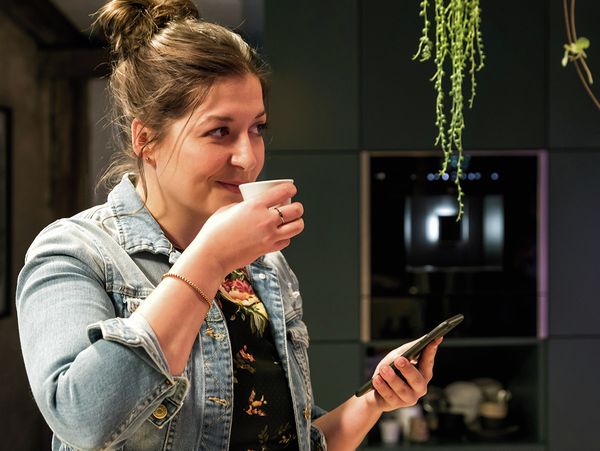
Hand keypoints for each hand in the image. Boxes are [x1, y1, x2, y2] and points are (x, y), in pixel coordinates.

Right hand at [189, 182, 303, 274]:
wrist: (212, 254)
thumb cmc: (215, 232)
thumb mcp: (228, 209)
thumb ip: (245, 205)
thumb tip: (253, 205)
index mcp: (255, 205)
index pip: (283, 192)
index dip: (291, 189)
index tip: (291, 189)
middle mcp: (266, 219)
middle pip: (296, 210)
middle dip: (297, 207)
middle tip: (293, 207)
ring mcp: (269, 235)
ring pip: (297, 227)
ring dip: (297, 222)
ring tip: (291, 221)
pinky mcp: (268, 249)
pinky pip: (287, 241)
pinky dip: (286, 237)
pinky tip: (279, 234)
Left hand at [366, 337, 441, 411]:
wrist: (375, 389)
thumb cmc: (391, 369)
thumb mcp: (398, 355)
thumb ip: (410, 348)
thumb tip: (424, 339)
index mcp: (423, 374)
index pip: (428, 362)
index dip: (431, 352)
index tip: (433, 340)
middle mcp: (419, 388)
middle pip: (417, 380)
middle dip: (408, 370)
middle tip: (399, 360)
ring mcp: (408, 398)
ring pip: (401, 389)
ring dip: (392, 378)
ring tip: (383, 368)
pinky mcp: (395, 404)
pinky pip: (389, 396)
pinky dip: (382, 387)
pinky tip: (376, 379)